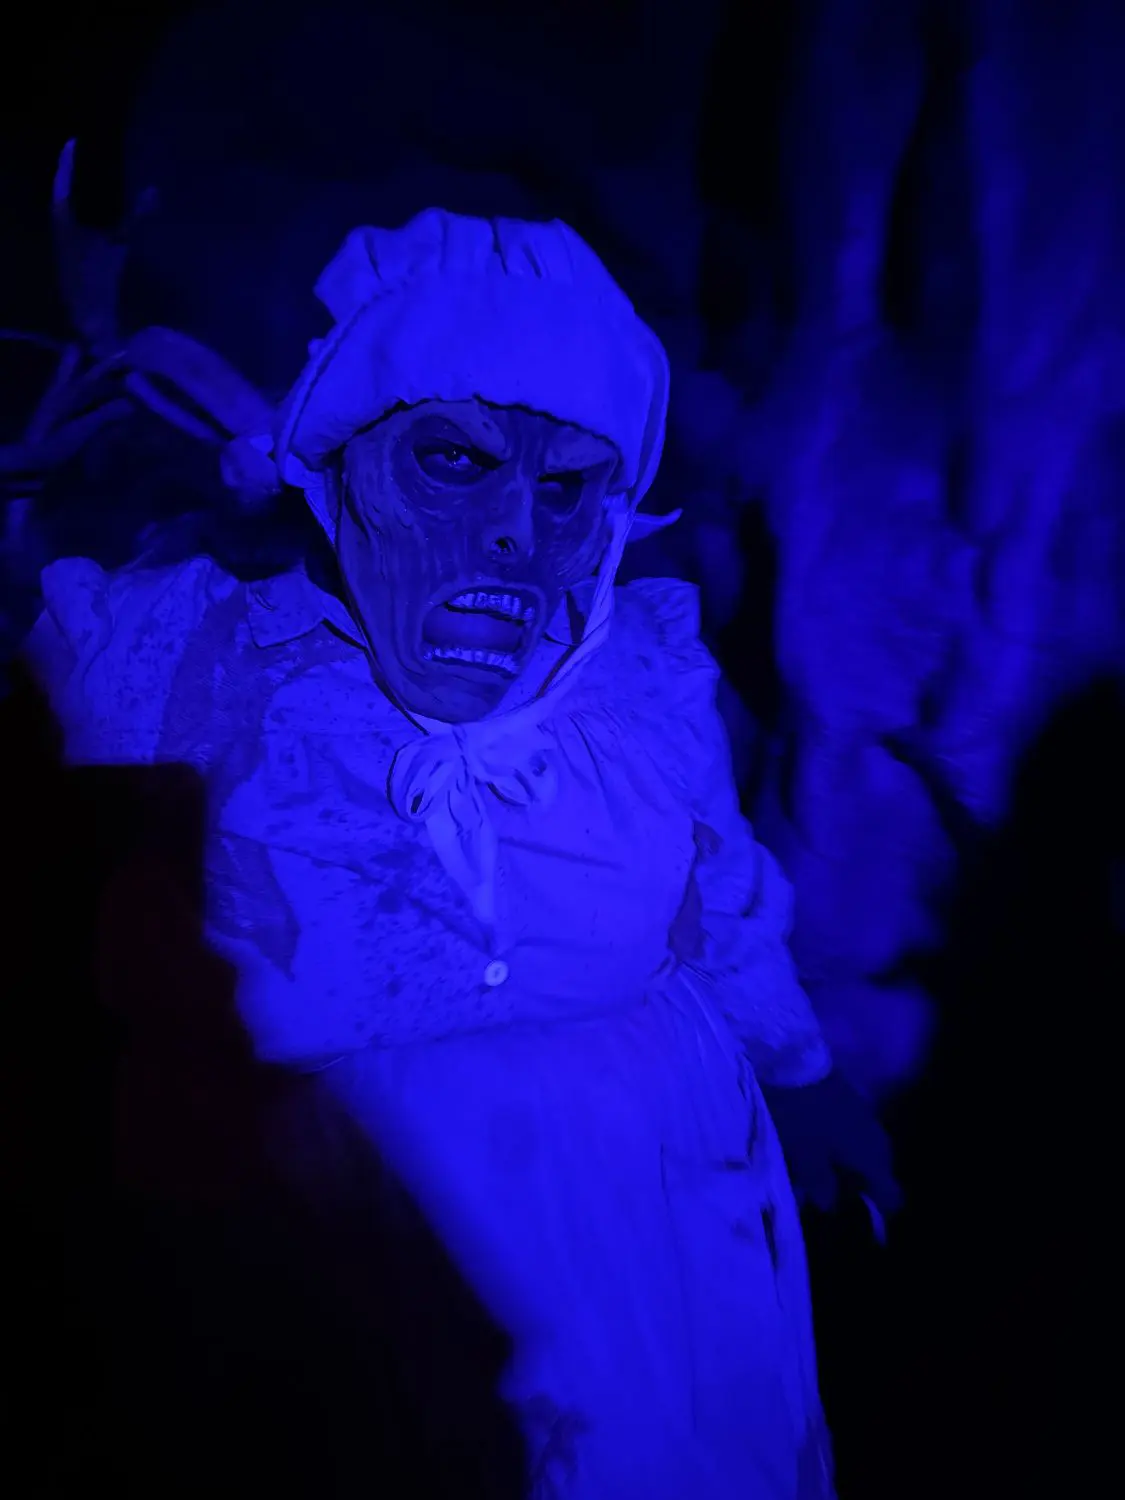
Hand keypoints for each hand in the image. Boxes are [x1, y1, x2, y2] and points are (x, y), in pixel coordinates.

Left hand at [761, 1072, 901, 1235]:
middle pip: (880, 1172)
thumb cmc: (802, 1116)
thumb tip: (830, 1205)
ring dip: (852, 1167)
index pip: (891, 1193)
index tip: (870, 1225)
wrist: (794, 1062)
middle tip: (841, 1200)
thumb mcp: (804, 1156)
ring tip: (828, 1178)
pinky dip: (845, 1148)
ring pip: (866, 1152)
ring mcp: (866, 1116)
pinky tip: (825, 1150)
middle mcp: (877, 1137)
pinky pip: (856, 1135)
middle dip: (864, 1189)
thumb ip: (820, 1184)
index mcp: (872, 1156)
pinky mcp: (851, 1102)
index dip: (882, 1212)